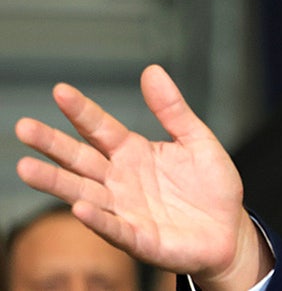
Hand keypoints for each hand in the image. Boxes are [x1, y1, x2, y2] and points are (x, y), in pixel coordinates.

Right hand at [14, 65, 272, 289]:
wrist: (228, 229)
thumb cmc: (210, 185)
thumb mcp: (197, 140)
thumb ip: (172, 109)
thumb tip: (152, 70)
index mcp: (133, 152)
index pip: (100, 128)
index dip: (82, 110)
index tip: (60, 90)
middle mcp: (120, 180)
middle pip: (81, 159)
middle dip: (52, 145)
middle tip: (23, 126)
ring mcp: (125, 210)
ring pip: (84, 194)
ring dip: (56, 183)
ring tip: (27, 168)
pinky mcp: (139, 239)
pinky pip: (115, 229)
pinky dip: (97, 220)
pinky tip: (79, 208)